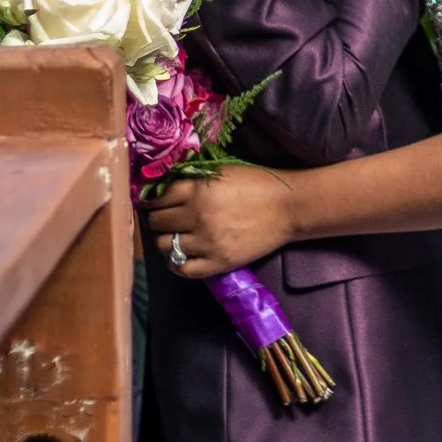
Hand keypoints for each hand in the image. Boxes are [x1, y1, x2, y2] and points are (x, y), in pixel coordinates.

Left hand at [144, 165, 295, 278]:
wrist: (288, 208)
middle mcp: (197, 216)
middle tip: (165, 219)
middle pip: (157, 222)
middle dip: (157, 219)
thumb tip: (164, 186)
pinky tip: (182, 255)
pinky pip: (182, 269)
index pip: (157, 198)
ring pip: (164, 245)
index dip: (152, 200)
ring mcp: (207, 242)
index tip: (155, 202)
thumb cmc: (256, 184)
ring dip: (166, 240)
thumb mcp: (221, 172)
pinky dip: (177, 263)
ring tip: (176, 236)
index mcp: (198, 190)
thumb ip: (193, 179)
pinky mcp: (218, 262)